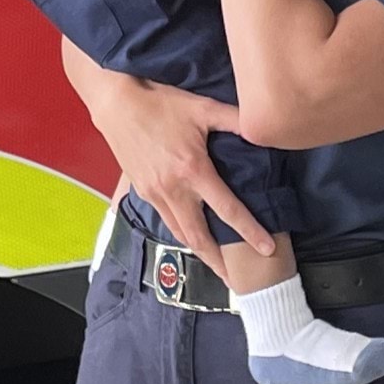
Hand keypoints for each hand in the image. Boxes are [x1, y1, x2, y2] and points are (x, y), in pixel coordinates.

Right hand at [78, 75, 272, 278]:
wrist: (116, 102)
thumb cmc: (160, 102)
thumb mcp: (202, 108)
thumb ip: (235, 120)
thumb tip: (263, 126)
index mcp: (193, 171)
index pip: (228, 210)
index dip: (250, 232)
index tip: (267, 249)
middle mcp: (173, 189)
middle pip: (199, 238)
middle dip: (219, 263)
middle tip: (237, 281)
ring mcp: (155, 193)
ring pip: (179, 233)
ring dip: (199, 252)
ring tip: (217, 266)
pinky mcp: (142, 191)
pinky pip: (166, 219)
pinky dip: (181, 233)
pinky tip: (191, 237)